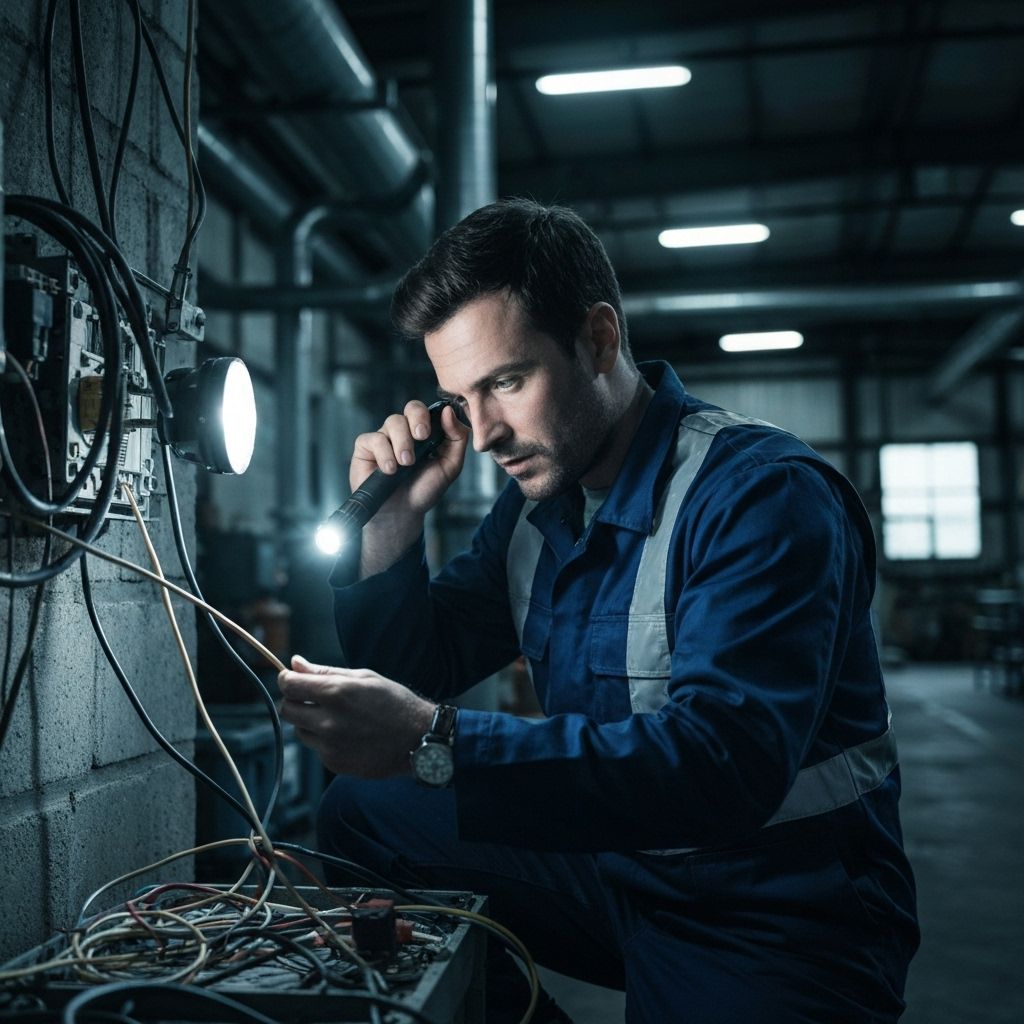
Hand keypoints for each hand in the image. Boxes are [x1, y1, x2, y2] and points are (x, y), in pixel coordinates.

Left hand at [277, 655, 433, 777]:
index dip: (287, 679)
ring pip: (300, 730)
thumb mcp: (364, 677)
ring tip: (336, 716)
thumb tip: (296, 663)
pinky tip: (347, 734)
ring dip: (309, 721)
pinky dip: (324, 739)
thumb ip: (325, 672)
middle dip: (295, 701)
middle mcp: (328, 721)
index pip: (289, 685)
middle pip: (287, 710)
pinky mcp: (334, 763)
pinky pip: (316, 748)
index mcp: (336, 693)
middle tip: (312, 697)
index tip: (292, 678)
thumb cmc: (395, 703)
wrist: (418, 739)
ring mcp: (330, 746)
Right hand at [350, 400, 469, 519]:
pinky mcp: (366, 447)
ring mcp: (385, 437)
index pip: (429, 410)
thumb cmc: (424, 489)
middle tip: (421, 437)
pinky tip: (389, 470)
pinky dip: (384, 454)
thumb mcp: (450, 466)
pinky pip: (374, 438)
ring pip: (393, 421)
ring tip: (405, 464)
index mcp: (425, 432)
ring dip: (403, 443)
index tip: (431, 432)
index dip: (429, 415)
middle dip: (417, 419)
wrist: (402, 512)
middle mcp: (405, 431)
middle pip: (411, 407)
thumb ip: (457, 439)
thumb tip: (449, 411)